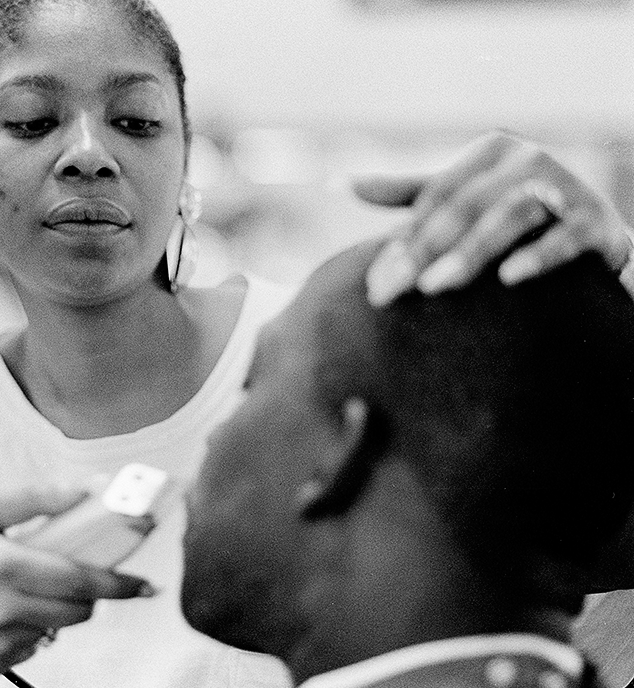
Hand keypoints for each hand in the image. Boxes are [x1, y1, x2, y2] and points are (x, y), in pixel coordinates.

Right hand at [0, 486, 151, 687]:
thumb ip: (35, 498)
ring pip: (63, 626)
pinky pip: (40, 643)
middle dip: (96, 592)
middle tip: (88, 574)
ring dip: (66, 607)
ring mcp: (2, 640)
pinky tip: (10, 608)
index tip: (145, 582)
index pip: (80, 578)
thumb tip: (86, 488)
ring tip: (34, 585)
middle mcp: (5, 608)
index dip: (119, 581)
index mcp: (3, 565)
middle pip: (81, 608)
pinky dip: (38, 625)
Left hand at [354, 130, 633, 305]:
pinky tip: (509, 278)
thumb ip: (405, 192)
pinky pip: (565, 237)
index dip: (402, 240)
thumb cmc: (512, 216)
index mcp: (490, 152)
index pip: (435, 198)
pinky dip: (538, 255)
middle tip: (391, 291)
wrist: (595, 234)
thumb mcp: (460, 197)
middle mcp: (527, 161)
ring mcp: (565, 188)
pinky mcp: (596, 222)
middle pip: (464, 207)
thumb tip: (336, 183)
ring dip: (471, 251)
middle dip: (423, 252)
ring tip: (435, 285)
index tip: (375, 283)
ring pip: (509, 216)